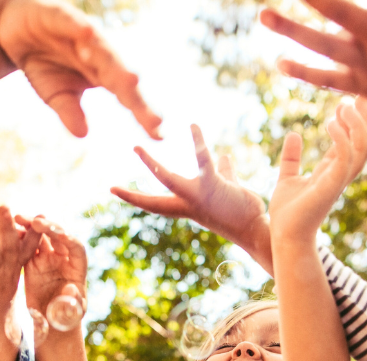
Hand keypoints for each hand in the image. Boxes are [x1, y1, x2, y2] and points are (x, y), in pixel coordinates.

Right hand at [0, 0, 161, 138]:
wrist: (16, 27)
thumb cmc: (44, 62)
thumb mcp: (54, 93)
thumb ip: (70, 111)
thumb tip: (83, 134)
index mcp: (101, 74)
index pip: (127, 97)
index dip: (143, 114)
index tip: (158, 136)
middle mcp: (98, 54)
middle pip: (121, 76)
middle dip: (138, 98)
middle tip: (155, 120)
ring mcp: (81, 34)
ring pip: (102, 49)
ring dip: (116, 64)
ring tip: (132, 81)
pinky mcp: (59, 15)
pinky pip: (70, 21)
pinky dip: (78, 27)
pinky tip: (87, 33)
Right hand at [19, 217, 87, 326]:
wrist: (51, 324)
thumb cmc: (66, 320)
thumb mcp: (71, 314)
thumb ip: (72, 302)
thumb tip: (71, 288)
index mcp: (77, 268)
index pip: (76, 247)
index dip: (67, 238)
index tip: (57, 233)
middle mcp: (64, 259)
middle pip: (58, 236)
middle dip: (46, 226)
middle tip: (32, 220)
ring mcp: (48, 259)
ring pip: (41, 237)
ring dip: (30, 226)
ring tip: (16, 218)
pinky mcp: (34, 263)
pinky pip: (27, 247)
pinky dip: (19, 238)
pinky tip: (9, 232)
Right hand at [110, 125, 273, 274]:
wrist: (257, 228)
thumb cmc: (244, 210)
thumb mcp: (228, 188)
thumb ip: (223, 172)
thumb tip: (223, 157)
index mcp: (187, 206)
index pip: (156, 203)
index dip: (134, 198)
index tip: (114, 190)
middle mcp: (187, 205)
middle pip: (153, 202)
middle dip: (131, 196)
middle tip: (109, 188)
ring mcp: (197, 197)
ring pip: (167, 180)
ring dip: (149, 166)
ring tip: (135, 149)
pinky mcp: (213, 186)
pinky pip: (202, 160)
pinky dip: (197, 142)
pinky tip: (193, 126)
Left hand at [269, 99, 366, 247]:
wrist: (284, 236)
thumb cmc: (287, 213)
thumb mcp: (287, 178)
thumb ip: (292, 158)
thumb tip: (293, 135)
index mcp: (332, 172)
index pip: (351, 142)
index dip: (353, 121)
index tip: (349, 100)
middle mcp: (340, 175)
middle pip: (364, 143)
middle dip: (365, 119)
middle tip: (358, 96)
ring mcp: (338, 180)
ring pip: (362, 148)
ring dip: (358, 125)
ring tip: (345, 105)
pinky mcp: (331, 185)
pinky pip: (345, 157)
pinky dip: (343, 138)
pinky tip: (331, 122)